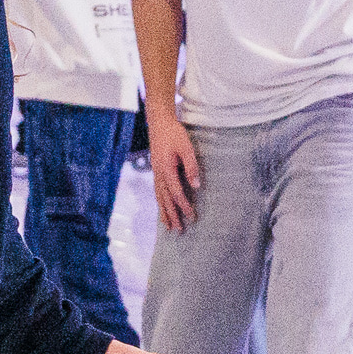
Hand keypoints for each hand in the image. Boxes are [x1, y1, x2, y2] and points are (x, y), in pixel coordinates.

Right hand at [148, 112, 201, 231]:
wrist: (159, 122)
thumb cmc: (174, 133)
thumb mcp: (186, 147)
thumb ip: (191, 167)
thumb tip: (197, 186)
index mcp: (166, 170)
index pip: (176, 193)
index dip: (183, 206)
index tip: (191, 217)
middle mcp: (159, 174)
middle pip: (165, 200)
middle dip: (172, 216)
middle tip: (178, 231)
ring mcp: (156, 173)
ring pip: (159, 197)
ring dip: (164, 212)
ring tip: (168, 226)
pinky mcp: (156, 170)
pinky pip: (157, 191)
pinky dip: (160, 202)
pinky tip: (163, 208)